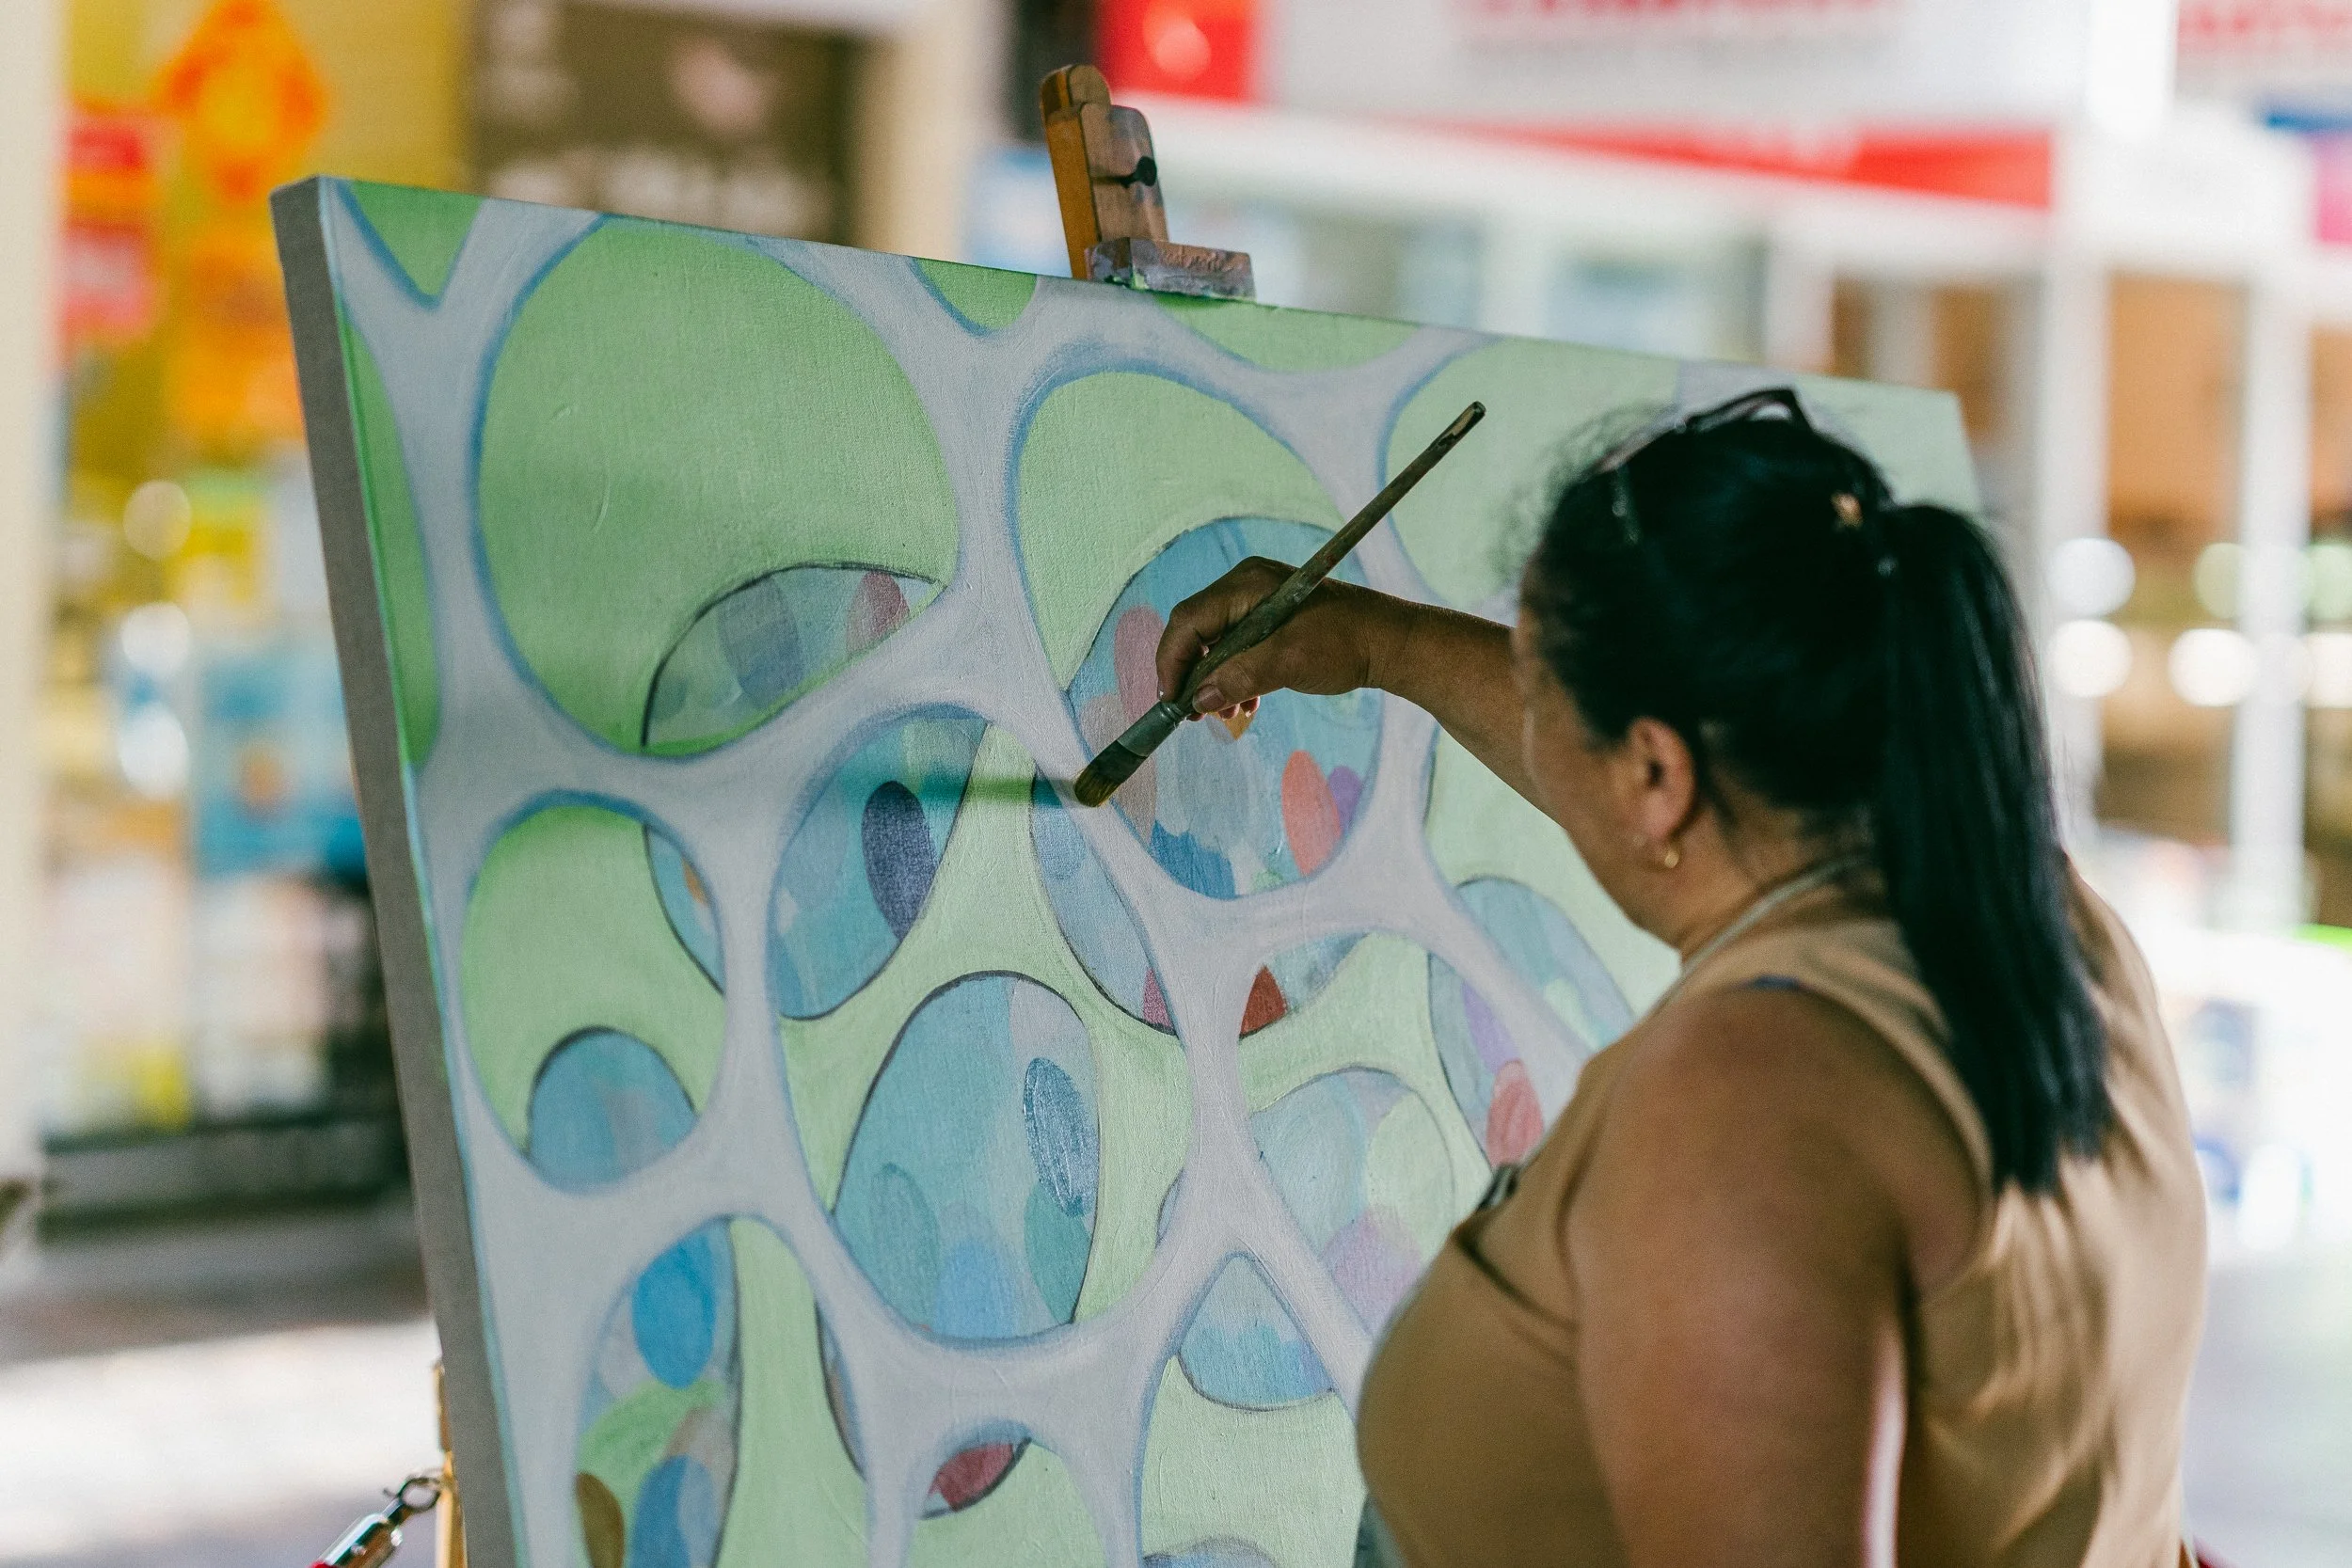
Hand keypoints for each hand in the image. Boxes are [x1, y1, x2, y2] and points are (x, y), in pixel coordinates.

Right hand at [1152, 556, 1412, 720]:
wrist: (1389, 642)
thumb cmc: (1342, 644)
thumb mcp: (1284, 664)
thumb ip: (1236, 679)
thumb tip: (1196, 700)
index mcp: (1245, 584)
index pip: (1188, 620)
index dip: (1173, 661)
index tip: (1172, 700)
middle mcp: (1245, 586)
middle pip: (1196, 630)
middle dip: (1191, 673)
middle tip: (1190, 713)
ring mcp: (1257, 601)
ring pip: (1215, 642)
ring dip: (1212, 679)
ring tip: (1222, 712)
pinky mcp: (1270, 620)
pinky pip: (1236, 647)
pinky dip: (1233, 675)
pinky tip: (1243, 702)